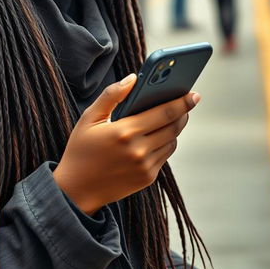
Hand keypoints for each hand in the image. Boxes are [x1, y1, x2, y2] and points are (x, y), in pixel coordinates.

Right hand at [52, 74, 199, 214]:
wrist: (76, 190)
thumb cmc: (81, 149)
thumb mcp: (89, 118)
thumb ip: (112, 95)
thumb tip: (133, 78)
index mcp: (124, 131)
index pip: (164, 113)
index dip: (182, 102)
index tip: (193, 94)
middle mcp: (138, 150)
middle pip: (173, 127)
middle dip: (183, 112)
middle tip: (188, 101)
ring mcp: (145, 166)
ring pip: (172, 141)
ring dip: (175, 127)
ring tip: (174, 115)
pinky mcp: (147, 178)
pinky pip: (165, 155)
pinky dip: (166, 142)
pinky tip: (160, 133)